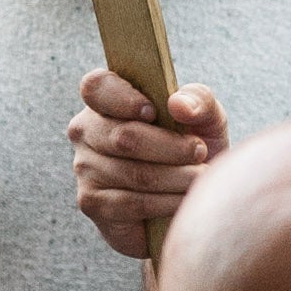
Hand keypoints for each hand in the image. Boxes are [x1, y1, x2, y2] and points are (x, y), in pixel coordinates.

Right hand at [71, 71, 228, 259]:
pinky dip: (167, 202)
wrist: (191, 196)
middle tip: (200, 151)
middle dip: (171, 147)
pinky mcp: (92, 203)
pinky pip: (132, 203)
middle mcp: (86, 130)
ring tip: (201, 177)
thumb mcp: (205, 118)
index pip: (96, 87)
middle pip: (123, 137)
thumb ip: (199, 101)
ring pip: (134, 173)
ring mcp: (85, 168)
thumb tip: (179, 105)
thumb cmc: (192, 147)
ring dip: (177, 177)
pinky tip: (185, 200)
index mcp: (106, 97)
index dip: (124, 98)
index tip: (154, 111)